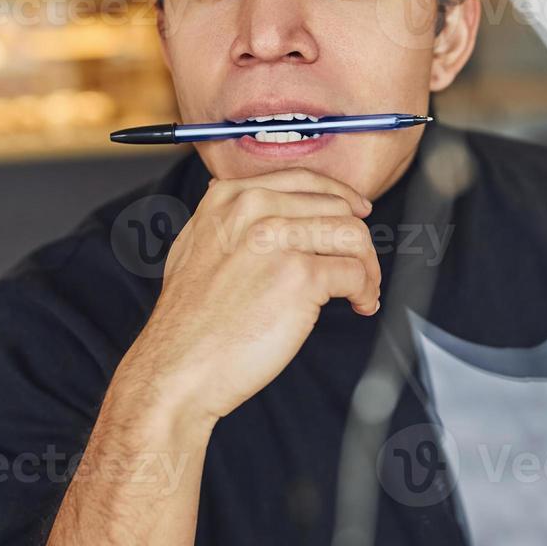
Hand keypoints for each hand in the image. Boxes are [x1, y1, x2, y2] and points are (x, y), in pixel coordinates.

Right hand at [120, 168, 381, 424]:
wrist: (178, 366)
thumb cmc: (189, 321)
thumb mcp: (196, 248)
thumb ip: (229, 221)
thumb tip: (265, 206)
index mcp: (230, 198)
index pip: (305, 180)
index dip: (341, 198)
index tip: (357, 214)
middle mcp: (254, 209)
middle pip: (337, 208)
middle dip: (357, 240)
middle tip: (360, 268)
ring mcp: (278, 240)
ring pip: (354, 236)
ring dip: (368, 266)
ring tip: (363, 290)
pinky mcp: (300, 276)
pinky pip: (355, 273)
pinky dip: (365, 291)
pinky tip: (358, 305)